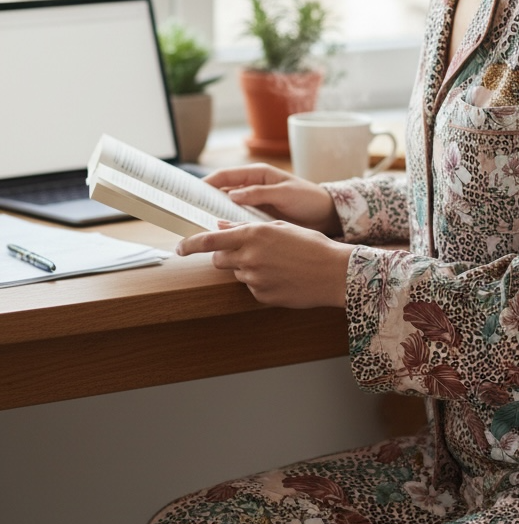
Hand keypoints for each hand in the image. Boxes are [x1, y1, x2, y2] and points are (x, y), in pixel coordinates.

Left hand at [176, 220, 350, 307]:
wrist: (334, 274)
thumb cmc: (312, 246)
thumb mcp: (280, 228)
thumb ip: (247, 227)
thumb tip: (221, 227)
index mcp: (253, 236)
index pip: (210, 240)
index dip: (190, 244)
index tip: (179, 248)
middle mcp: (249, 258)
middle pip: (219, 259)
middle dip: (227, 255)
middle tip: (249, 251)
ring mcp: (255, 280)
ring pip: (238, 273)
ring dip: (248, 268)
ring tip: (277, 264)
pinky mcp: (262, 296)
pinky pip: (252, 287)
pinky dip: (261, 282)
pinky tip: (282, 277)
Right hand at [204, 163, 341, 234]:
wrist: (326, 215)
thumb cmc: (308, 199)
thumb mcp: (286, 193)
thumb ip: (260, 193)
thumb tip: (231, 194)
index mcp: (258, 174)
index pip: (225, 176)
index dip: (207, 183)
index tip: (191, 193)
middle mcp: (252, 188)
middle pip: (222, 192)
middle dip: (205, 200)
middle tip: (189, 212)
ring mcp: (254, 203)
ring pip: (227, 208)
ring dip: (215, 215)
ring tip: (198, 226)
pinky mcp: (258, 218)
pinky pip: (238, 220)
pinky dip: (229, 226)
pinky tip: (220, 236)